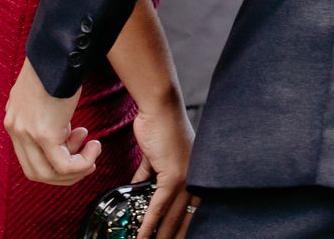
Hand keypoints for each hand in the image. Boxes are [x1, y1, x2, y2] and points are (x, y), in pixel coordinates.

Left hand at [5, 58, 100, 185]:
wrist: (61, 50)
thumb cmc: (58, 65)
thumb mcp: (44, 93)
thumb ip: (46, 115)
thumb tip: (63, 132)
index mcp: (14, 119)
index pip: (28, 158)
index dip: (53, 160)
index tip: (75, 143)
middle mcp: (15, 129)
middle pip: (35, 172)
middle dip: (64, 173)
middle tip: (86, 157)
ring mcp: (27, 133)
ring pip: (48, 174)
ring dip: (76, 170)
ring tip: (93, 150)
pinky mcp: (44, 134)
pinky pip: (63, 166)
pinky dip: (82, 164)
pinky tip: (95, 147)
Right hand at [130, 95, 197, 237]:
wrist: (160, 108)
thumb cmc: (159, 126)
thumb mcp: (156, 156)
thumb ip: (150, 174)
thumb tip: (138, 187)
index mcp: (195, 172)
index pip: (192, 208)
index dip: (184, 226)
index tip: (176, 237)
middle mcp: (196, 176)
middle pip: (185, 216)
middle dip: (174, 235)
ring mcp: (187, 176)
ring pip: (173, 215)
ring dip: (161, 235)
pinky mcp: (173, 175)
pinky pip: (160, 205)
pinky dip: (150, 222)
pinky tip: (143, 234)